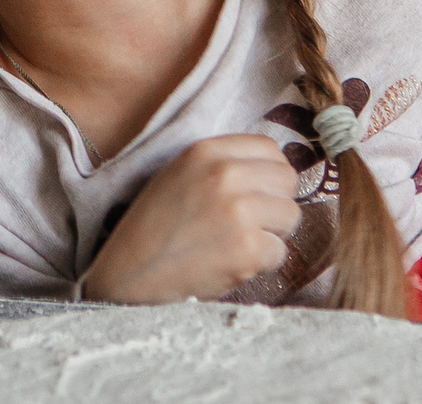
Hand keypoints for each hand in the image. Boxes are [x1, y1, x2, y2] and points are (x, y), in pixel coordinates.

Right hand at [79, 134, 301, 303]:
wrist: (131, 274)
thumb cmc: (154, 227)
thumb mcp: (179, 175)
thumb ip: (220, 165)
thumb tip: (270, 169)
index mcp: (205, 152)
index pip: (269, 148)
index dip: (270, 172)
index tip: (261, 190)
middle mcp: (225, 175)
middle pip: (287, 180)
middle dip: (276, 203)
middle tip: (253, 222)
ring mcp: (238, 211)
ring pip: (290, 216)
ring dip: (272, 234)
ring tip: (240, 244)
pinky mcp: (247, 248)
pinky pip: (280, 252)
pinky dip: (262, 263)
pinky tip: (233, 264)